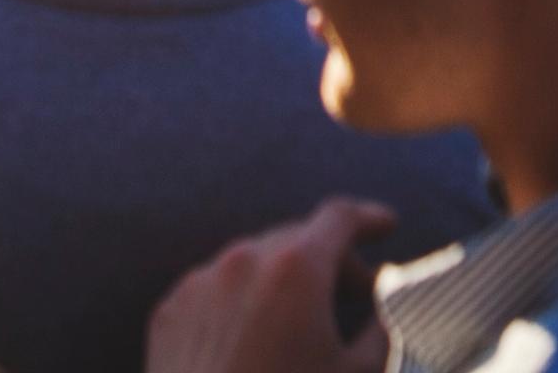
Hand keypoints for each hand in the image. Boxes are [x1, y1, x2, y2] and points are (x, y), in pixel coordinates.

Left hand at [146, 199, 393, 372]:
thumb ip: (380, 332)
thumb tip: (384, 309)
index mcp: (296, 268)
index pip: (340, 217)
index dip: (369, 218)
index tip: (387, 226)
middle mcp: (244, 259)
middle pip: (298, 238)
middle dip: (332, 260)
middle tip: (358, 293)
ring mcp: (200, 282)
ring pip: (253, 261)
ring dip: (285, 279)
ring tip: (302, 321)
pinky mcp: (170, 310)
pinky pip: (215, 289)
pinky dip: (242, 301)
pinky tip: (255, 340)